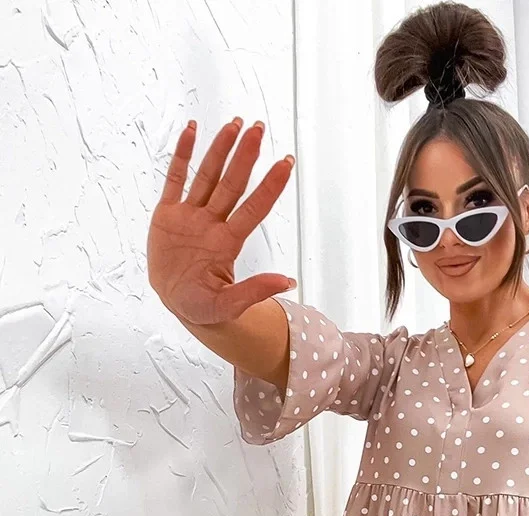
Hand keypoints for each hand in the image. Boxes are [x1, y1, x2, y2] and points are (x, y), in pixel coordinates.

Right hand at [147, 118, 295, 324]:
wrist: (177, 304)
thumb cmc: (204, 307)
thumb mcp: (227, 305)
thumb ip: (254, 291)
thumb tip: (288, 281)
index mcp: (228, 243)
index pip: (254, 208)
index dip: (270, 186)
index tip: (286, 163)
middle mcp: (213, 224)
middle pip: (232, 184)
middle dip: (246, 156)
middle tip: (259, 128)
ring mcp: (190, 216)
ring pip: (207, 176)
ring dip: (220, 150)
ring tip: (234, 124)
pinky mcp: (168, 215)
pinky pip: (175, 180)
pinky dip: (182, 155)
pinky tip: (192, 130)